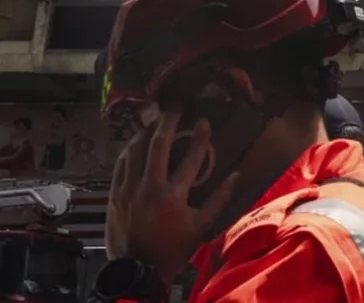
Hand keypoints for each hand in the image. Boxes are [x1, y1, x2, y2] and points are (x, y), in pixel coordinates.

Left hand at [105, 110, 238, 282]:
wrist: (137, 269)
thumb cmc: (173, 248)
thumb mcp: (201, 226)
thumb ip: (219, 199)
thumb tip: (236, 176)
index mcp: (174, 196)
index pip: (191, 158)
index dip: (200, 137)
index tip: (204, 121)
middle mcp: (150, 188)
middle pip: (158, 146)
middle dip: (168, 122)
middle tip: (175, 106)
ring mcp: (129, 190)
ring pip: (135, 151)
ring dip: (146, 132)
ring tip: (155, 121)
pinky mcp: (114, 195)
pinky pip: (120, 165)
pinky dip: (129, 150)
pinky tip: (135, 143)